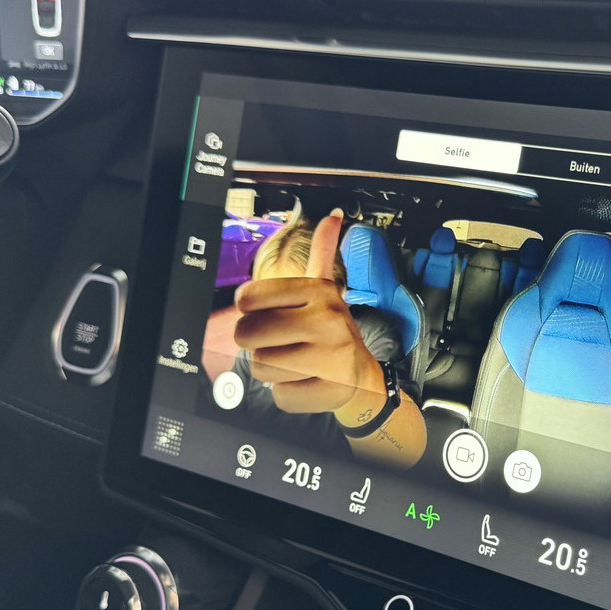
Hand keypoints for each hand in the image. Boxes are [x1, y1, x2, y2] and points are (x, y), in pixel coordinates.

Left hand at [233, 209, 381, 413]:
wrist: (363, 376)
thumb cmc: (332, 331)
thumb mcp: (326, 290)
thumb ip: (323, 252)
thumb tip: (334, 214)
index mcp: (319, 292)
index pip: (247, 298)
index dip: (249, 312)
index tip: (268, 316)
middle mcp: (328, 320)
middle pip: (248, 336)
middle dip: (256, 344)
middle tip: (280, 344)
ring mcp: (331, 357)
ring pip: (261, 367)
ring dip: (271, 370)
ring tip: (296, 363)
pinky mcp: (329, 390)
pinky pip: (280, 395)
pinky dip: (287, 393)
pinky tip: (307, 382)